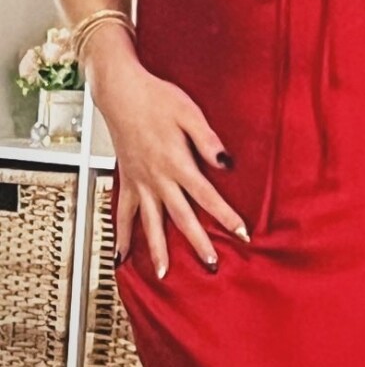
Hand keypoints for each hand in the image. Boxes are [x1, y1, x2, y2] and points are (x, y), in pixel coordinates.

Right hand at [100, 54, 249, 276]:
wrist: (122, 92)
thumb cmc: (156, 98)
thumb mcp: (189, 113)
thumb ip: (208, 140)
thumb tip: (227, 163)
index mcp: (177, 163)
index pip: (207, 196)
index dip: (225, 216)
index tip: (241, 233)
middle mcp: (157, 178)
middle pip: (181, 217)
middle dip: (198, 242)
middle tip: (211, 264)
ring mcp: (140, 182)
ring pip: (150, 223)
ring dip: (157, 250)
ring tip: (163, 274)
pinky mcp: (126, 180)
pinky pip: (122, 213)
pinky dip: (122, 236)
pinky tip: (121, 255)